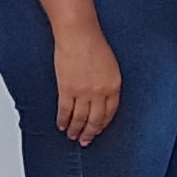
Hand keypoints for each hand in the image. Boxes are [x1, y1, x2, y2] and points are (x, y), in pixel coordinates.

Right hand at [51, 23, 124, 142]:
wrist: (78, 34)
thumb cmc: (94, 44)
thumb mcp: (110, 66)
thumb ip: (107, 83)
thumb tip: (100, 99)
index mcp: (114, 86)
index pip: (110, 112)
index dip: (103, 123)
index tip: (98, 129)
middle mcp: (100, 93)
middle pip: (95, 120)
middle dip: (90, 133)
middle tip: (85, 141)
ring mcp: (83, 93)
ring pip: (79, 119)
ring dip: (75, 130)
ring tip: (72, 136)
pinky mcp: (67, 90)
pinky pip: (65, 112)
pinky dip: (63, 121)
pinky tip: (62, 126)